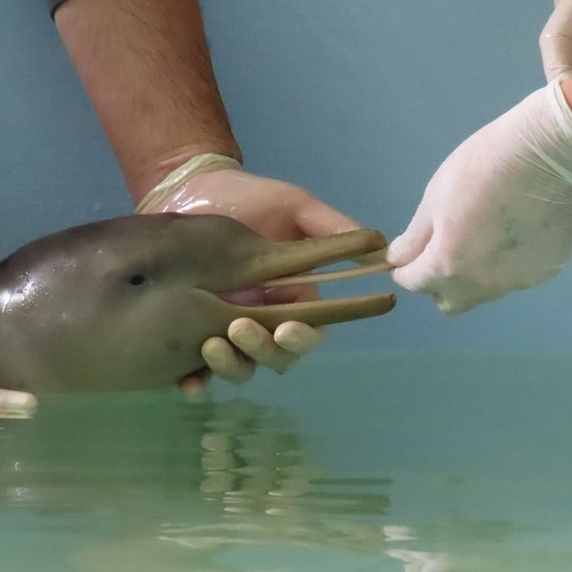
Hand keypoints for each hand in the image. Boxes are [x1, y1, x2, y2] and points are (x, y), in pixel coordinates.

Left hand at [137, 155, 359, 390]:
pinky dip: (195, 380)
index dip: (303, 337)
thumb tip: (383, 250)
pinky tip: (190, 383)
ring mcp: (224, 327)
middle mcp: (263, 317)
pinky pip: (194, 368)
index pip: (310, 330)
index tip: (287, 327)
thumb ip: (331, 228)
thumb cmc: (248, 198)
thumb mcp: (294, 206)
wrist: (188, 187)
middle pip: (276, 356)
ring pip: (239, 366)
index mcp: (293, 295)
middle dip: (262, 350)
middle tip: (240, 329)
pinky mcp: (188, 332)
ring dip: (230, 366)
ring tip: (211, 346)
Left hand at [389, 81, 571, 314]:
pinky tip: (518, 228)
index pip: (415, 283)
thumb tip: (398, 259)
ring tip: (487, 232)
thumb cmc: (481, 169)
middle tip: (443, 252)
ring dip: (476, 274)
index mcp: (447, 266)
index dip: (405, 270)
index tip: (405, 257)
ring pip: (485, 290)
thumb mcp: (435, 199)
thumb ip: (415, 238)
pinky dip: (510, 262)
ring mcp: (517, 282)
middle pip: (451, 302)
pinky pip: (517, 275)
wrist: (548, 156)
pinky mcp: (546, 271)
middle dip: (440, 284)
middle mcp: (481, 285)